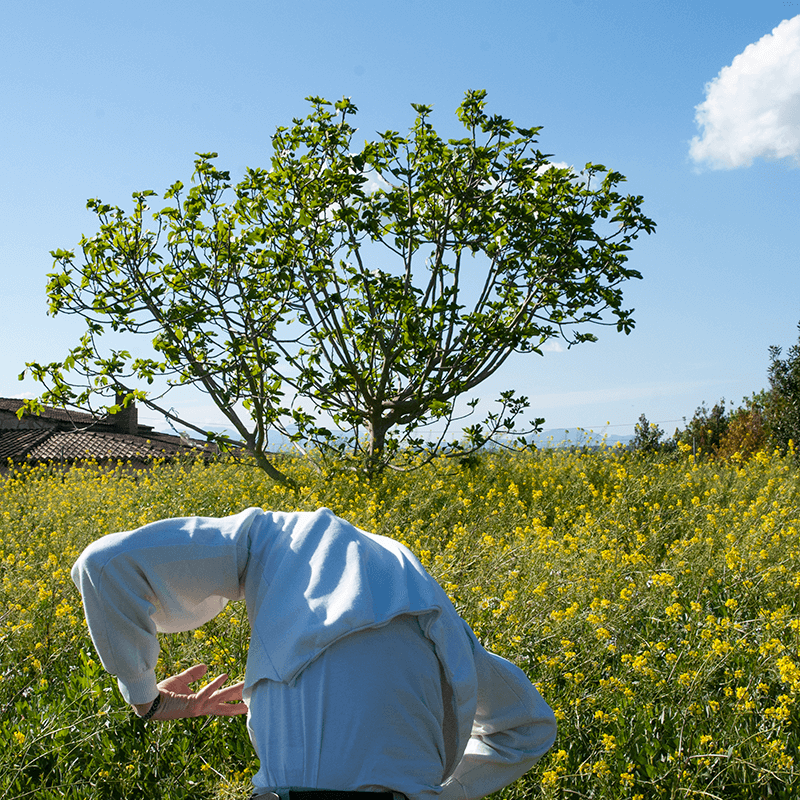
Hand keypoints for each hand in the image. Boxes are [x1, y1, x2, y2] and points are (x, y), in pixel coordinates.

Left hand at [132, 663, 246, 719]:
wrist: (148, 701)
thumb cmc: (162, 693)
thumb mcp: (181, 680)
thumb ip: (193, 674)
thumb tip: (206, 666)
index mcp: (199, 703)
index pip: (220, 701)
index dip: (233, 698)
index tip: (246, 695)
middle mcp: (201, 707)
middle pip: (225, 703)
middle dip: (240, 699)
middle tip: (256, 696)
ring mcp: (197, 707)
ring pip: (220, 698)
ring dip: (234, 692)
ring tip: (246, 687)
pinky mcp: (191, 704)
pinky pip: (206, 692)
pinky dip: (215, 684)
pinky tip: (225, 676)